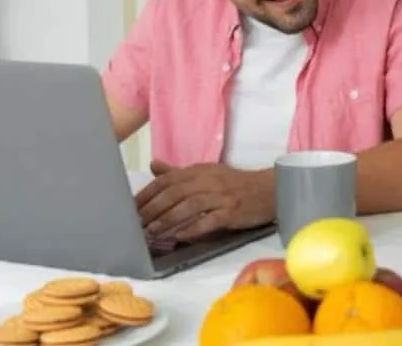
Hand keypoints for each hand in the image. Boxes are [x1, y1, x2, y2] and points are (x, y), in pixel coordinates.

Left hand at [135, 160, 273, 241]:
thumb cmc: (235, 184)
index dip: (147, 193)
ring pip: (188, 207)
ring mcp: (221, 196)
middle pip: (175, 193)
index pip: (168, 180)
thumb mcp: (207, 173)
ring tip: (152, 232)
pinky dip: (193, 228)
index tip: (131, 207)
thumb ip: (179, 173)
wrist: (269, 190)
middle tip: (137, 223)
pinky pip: (209, 220)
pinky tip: (180, 236)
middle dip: (153, 209)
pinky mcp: (232, 212)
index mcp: (200, 170)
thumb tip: (153, 166)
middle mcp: (209, 180)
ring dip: (167, 220)